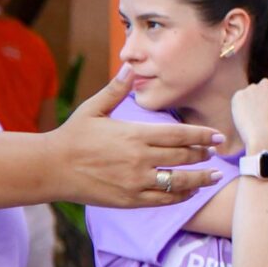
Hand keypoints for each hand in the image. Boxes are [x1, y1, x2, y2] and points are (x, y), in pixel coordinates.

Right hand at [48, 68, 224, 206]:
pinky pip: (162, 199)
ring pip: (178, 182)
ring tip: (215, 176)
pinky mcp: (130, 199)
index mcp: (135, 134)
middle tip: (216, 152)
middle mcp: (140, 159)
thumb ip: (115, 89)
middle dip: (203, 154)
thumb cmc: (72, 135)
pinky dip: (179, 196)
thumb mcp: (93, 108)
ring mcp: (136, 181)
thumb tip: (130, 67)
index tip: (217, 135)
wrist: (51, 168)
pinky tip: (189, 192)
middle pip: (183, 157)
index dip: (201, 135)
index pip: (178, 134)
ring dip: (200, 179)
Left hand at [230, 80, 267, 151]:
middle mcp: (266, 83)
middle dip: (261, 98)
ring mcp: (251, 88)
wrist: (263, 136)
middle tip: (261, 115)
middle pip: (262, 89)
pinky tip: (246, 118)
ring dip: (250, 102)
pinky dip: (240, 107)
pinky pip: (238, 100)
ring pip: (249, 94)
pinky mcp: (238, 95)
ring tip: (253, 119)